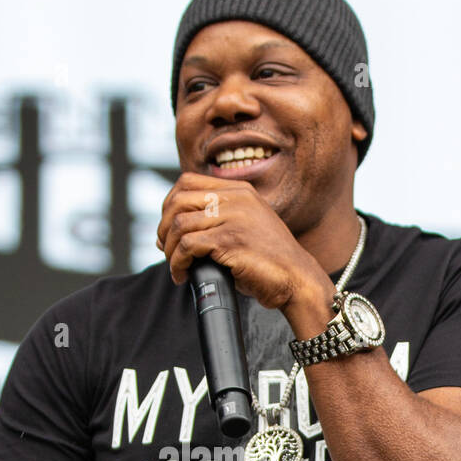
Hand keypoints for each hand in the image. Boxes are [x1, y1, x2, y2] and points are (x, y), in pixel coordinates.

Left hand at [156, 172, 326, 309]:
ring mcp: (234, 217)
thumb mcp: (246, 228)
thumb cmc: (270, 262)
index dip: (169, 205)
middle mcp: (236, 198)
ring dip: (169, 249)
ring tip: (176, 266)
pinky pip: (187, 246)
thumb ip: (220, 220)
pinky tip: (182, 276)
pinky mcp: (230, 240)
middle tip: (165, 249)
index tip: (168, 229)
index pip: (187, 182)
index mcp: (239, 190)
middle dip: (164, 227)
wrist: (297, 279)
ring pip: (179, 223)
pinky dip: (178, 263)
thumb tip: (175, 232)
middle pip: (178, 199)